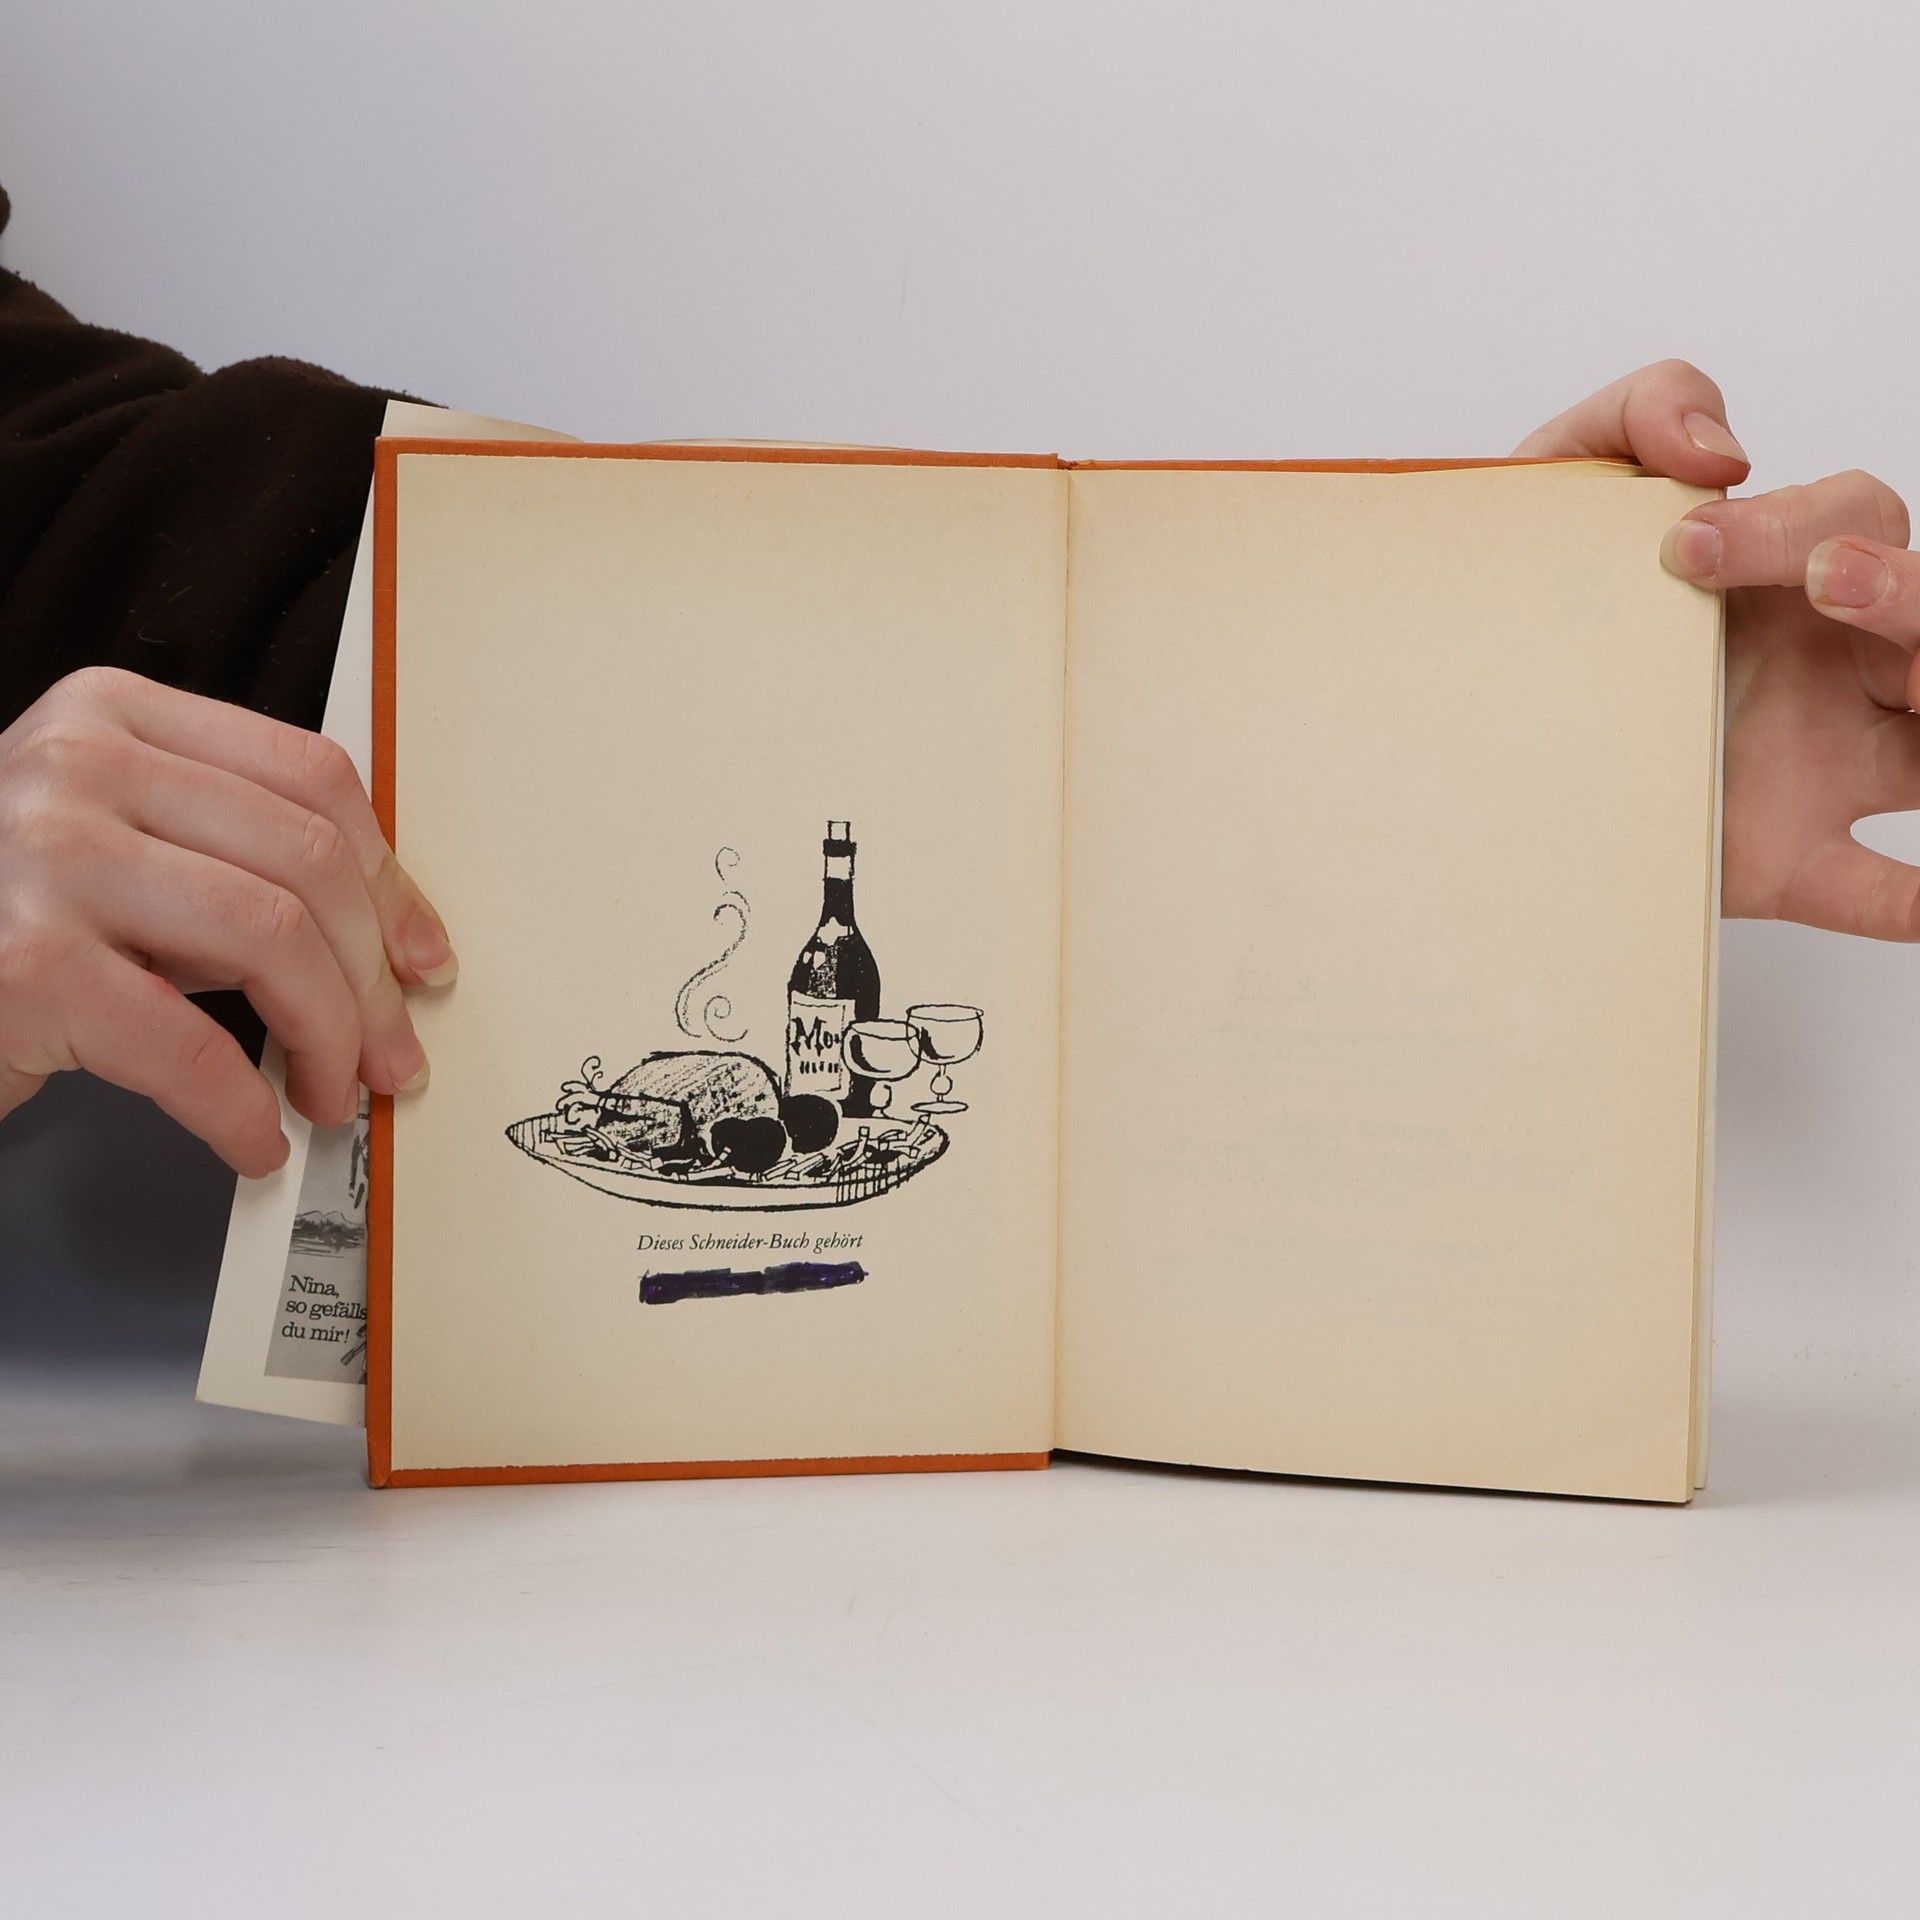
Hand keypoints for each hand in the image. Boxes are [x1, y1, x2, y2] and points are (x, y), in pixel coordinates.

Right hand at [0, 666, 454, 1174]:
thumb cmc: (0, 922)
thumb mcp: (118, 850)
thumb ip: (229, 858)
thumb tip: (386, 942)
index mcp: (116, 716)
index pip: (311, 779)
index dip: (389, 883)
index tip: (420, 957)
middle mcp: (78, 764)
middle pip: (308, 861)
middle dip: (372, 978)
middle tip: (388, 1052)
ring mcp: (44, 856)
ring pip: (273, 939)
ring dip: (327, 1038)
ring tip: (328, 1092)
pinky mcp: (25, 965)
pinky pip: (190, 1045)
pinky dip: (241, 1108)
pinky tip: (252, 1136)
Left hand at [1519, 360, 1919, 939]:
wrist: (1475, 724)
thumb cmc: (1548, 599)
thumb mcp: (1565, 480)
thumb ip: (1642, 413)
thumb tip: (1720, 449)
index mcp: (1794, 575)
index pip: (1857, 520)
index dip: (1796, 522)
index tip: (1690, 541)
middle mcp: (1831, 666)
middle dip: (1909, 595)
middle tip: (1828, 583)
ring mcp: (1821, 765)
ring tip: (1917, 690)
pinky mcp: (1781, 859)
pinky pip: (1877, 890)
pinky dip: (1911, 900)